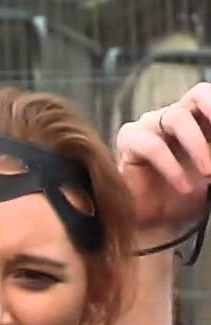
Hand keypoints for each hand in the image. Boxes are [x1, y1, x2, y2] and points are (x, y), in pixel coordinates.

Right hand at [116, 83, 210, 234]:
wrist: (160, 222)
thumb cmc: (189, 194)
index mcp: (199, 116)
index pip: (208, 96)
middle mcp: (174, 115)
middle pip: (197, 95)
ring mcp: (150, 125)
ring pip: (176, 117)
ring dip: (198, 146)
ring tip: (208, 173)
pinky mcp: (129, 140)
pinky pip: (152, 146)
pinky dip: (172, 167)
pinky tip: (183, 186)